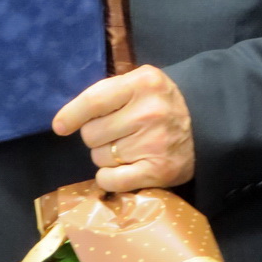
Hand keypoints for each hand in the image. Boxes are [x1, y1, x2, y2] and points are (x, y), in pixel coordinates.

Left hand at [52, 64, 193, 191]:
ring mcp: (154, 143)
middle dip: (95, 135)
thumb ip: (108, 92)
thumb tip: (65, 118)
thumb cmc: (159, 100)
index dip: (71, 114)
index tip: (59, 126)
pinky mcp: (158, 171)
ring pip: (100, 158)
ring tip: (125, 146)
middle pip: (92, 133)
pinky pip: (112, 180)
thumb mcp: (139, 81)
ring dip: (104, 155)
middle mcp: (148, 112)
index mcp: (142, 83)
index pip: (94, 100)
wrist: (203, 122)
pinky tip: (120, 168)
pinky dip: (108, 177)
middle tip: (113, 131)